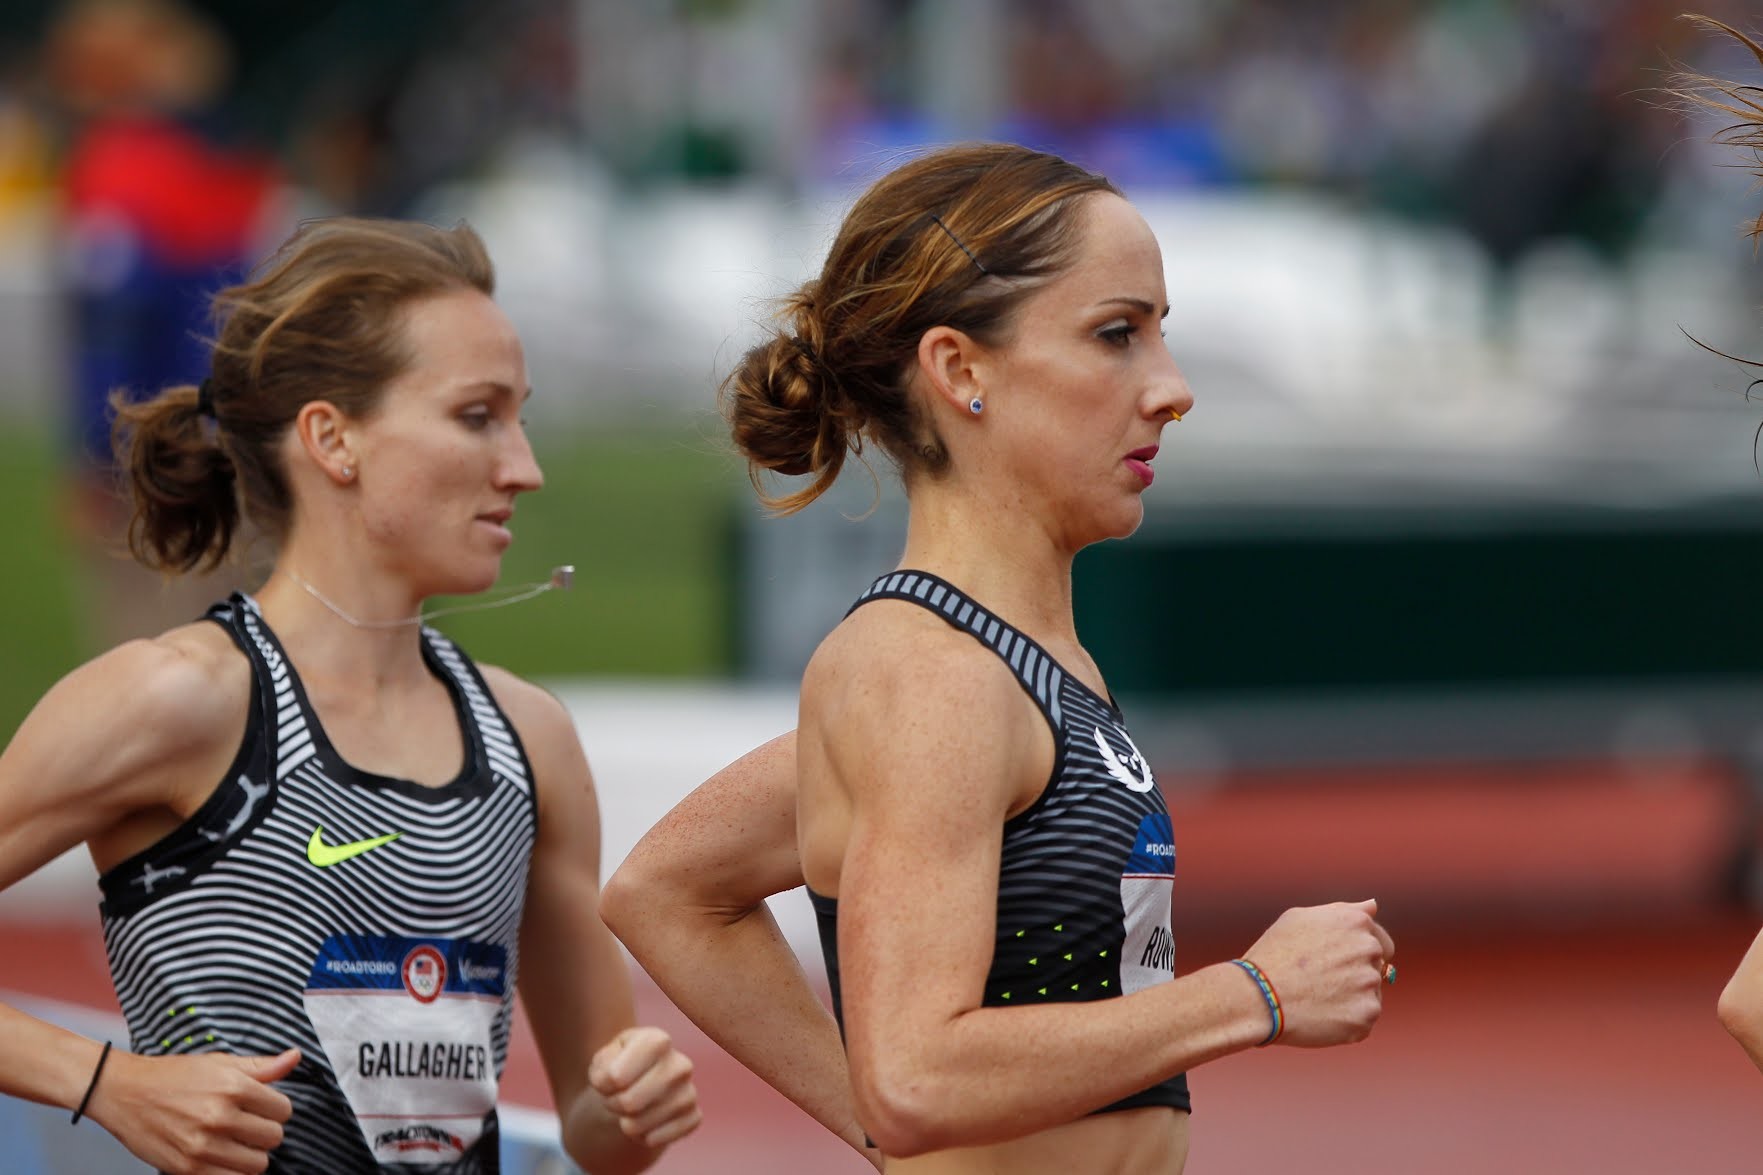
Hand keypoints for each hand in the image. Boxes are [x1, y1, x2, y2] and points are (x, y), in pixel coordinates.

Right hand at [91, 1047, 298, 1174]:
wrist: (125, 1092)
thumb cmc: (174, 1075)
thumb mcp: (221, 1062)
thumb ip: (262, 1066)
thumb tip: (295, 1057)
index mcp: (234, 1087)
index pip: (284, 1111)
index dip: (276, 1110)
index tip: (262, 1109)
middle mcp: (220, 1117)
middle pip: (273, 1139)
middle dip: (264, 1133)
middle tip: (247, 1126)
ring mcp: (203, 1146)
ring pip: (257, 1165)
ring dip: (251, 1156)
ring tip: (235, 1143)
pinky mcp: (187, 1168)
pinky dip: (233, 1172)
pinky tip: (222, 1158)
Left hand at [588, 1026, 701, 1149]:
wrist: (640, 1085)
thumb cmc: (620, 1067)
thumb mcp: (604, 1059)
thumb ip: (603, 1067)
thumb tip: (615, 1082)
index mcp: (658, 1041)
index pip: (616, 1077)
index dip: (603, 1085)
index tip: (608, 1079)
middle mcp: (680, 1064)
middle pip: (629, 1103)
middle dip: (613, 1105)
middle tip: (616, 1098)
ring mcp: (690, 1092)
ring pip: (639, 1125)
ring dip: (625, 1123)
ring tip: (629, 1109)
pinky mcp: (694, 1117)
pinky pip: (655, 1140)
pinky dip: (642, 1138)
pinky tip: (645, 1124)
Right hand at [1239, 898, 1393, 1047]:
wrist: (1258, 997)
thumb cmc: (1273, 954)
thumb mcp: (1300, 918)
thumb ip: (1343, 911)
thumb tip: (1373, 906)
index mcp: (1356, 922)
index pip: (1380, 941)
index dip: (1357, 955)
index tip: (1335, 965)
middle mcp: (1369, 950)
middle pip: (1376, 968)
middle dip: (1356, 975)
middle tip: (1322, 983)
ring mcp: (1370, 984)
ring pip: (1370, 995)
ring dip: (1351, 999)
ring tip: (1316, 999)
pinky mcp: (1366, 1015)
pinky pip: (1363, 1020)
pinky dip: (1346, 1022)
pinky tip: (1320, 1015)